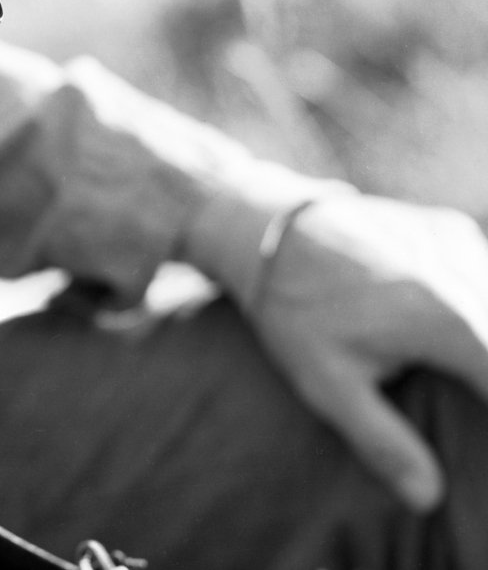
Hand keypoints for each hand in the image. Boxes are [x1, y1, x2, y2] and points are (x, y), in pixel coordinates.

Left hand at [245, 192, 487, 511]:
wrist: (261, 226)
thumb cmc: (292, 311)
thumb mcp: (326, 382)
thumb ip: (382, 441)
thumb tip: (428, 500)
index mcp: (447, 320)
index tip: (474, 419)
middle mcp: (463, 273)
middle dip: (486, 373)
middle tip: (461, 394)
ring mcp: (458, 242)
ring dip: (483, 335)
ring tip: (441, 362)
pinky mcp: (448, 226)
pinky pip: (479, 269)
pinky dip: (473, 299)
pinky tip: (446, 321)